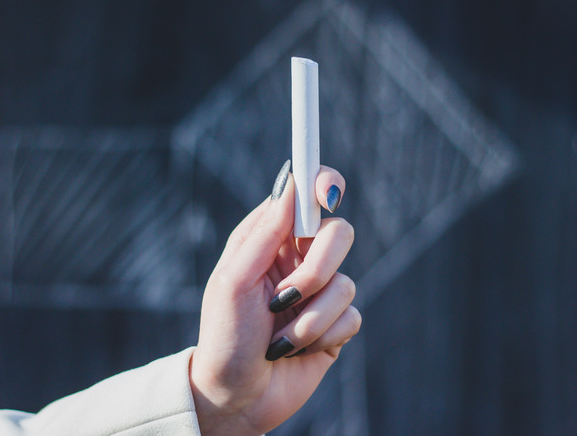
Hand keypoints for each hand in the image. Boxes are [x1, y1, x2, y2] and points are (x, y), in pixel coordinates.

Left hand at [189, 161, 360, 435]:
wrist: (236, 396)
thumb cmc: (225, 336)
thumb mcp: (234, 280)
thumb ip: (265, 231)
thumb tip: (292, 179)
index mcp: (271, 240)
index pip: (306, 197)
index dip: (323, 184)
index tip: (327, 193)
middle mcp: (299, 260)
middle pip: (340, 234)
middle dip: (316, 270)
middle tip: (286, 296)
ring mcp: (320, 293)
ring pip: (346, 284)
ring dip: (308, 319)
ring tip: (279, 339)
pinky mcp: (336, 325)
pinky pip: (351, 317)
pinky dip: (320, 338)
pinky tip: (294, 352)